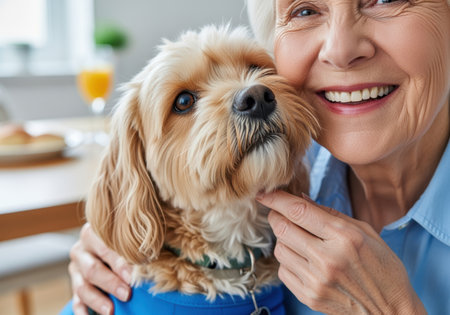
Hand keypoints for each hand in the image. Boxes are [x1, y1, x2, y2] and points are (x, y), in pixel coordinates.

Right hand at [68, 223, 131, 314]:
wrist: (105, 244)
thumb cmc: (125, 240)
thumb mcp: (126, 238)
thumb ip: (134, 247)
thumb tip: (153, 261)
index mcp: (94, 233)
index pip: (105, 247)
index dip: (119, 262)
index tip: (133, 276)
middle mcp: (81, 249)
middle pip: (92, 269)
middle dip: (111, 283)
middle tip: (127, 294)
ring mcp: (76, 268)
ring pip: (82, 286)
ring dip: (97, 300)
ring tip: (111, 311)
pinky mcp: (74, 284)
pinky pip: (76, 300)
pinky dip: (82, 311)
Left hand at [257, 190, 425, 313]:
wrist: (390, 311)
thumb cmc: (382, 267)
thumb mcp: (364, 231)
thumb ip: (330, 213)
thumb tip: (299, 197)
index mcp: (343, 237)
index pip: (298, 211)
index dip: (276, 198)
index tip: (264, 192)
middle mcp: (327, 258)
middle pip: (282, 228)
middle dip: (275, 215)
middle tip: (279, 213)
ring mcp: (316, 280)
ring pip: (279, 249)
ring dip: (283, 240)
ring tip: (299, 240)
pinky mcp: (309, 297)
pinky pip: (283, 271)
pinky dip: (288, 261)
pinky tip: (303, 260)